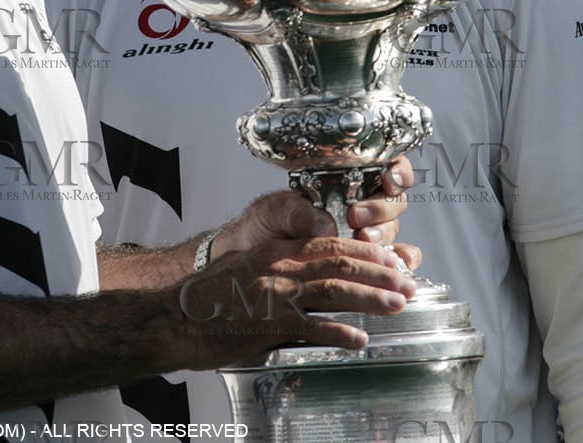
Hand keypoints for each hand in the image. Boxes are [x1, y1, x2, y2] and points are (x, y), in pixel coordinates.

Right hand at [174, 212, 418, 365]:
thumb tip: (305, 277)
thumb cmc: (206, 297)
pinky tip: (359, 339)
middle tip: (409, 282)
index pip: (331, 242)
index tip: (392, 257)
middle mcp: (281, 266)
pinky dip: (339, 332)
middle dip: (380, 273)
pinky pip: (312, 327)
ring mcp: (276, 294)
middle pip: (341, 263)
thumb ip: (276, 268)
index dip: (365, 250)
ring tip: (399, 304)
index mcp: (277, 250)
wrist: (172, 316)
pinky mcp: (269, 324)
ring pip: (335, 289)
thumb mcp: (244, 268)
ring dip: (371, 297)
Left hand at [212, 157, 420, 265]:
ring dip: (384, 235)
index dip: (396, 170)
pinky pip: (394, 259)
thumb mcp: (275, 210)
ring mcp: (366, 233)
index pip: (385, 166)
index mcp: (345, 182)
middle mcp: (362, 205)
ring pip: (393, 229)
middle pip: (393, 200)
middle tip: (356, 218)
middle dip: (380, 208)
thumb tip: (325, 226)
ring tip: (363, 242)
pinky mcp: (366, 262)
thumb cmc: (265, 226)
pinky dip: (403, 261)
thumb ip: (296, 212)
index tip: (388, 179)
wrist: (254, 258)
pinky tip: (402, 266)